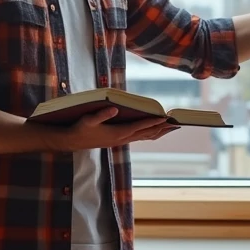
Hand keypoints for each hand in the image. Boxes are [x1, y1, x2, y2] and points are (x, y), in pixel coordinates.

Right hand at [60, 108, 176, 150]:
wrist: (73, 141)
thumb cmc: (80, 128)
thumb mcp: (88, 119)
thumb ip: (101, 114)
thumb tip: (115, 108)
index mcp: (117, 133)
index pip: (139, 126)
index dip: (152, 121)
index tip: (165, 118)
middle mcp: (122, 138)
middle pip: (146, 133)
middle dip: (161, 128)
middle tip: (176, 124)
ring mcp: (121, 140)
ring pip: (144, 136)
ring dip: (158, 131)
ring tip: (171, 127)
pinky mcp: (119, 140)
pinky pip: (139, 137)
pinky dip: (149, 133)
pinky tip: (154, 131)